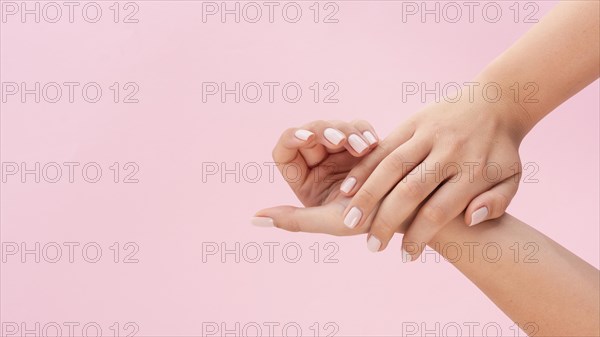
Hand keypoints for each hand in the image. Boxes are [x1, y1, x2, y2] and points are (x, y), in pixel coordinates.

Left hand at [252, 120, 413, 239]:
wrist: (406, 216)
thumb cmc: (366, 224)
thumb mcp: (329, 224)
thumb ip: (293, 221)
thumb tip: (254, 218)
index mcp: (303, 178)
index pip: (285, 147)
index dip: (293, 137)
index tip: (308, 138)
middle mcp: (319, 162)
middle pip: (312, 131)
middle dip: (327, 132)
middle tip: (343, 141)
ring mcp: (341, 151)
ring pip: (336, 126)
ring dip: (349, 132)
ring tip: (365, 148)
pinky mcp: (364, 144)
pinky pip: (359, 127)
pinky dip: (364, 132)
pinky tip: (373, 144)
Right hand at [340, 94, 525, 258]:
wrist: (496, 100)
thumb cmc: (501, 150)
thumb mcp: (512, 178)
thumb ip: (496, 203)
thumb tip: (471, 220)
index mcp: (475, 170)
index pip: (439, 211)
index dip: (418, 237)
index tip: (405, 257)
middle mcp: (449, 152)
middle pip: (411, 191)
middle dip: (386, 221)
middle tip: (372, 247)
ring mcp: (429, 134)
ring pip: (391, 167)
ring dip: (367, 195)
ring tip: (350, 221)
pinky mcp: (413, 122)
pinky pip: (384, 147)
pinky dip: (364, 167)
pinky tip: (348, 188)